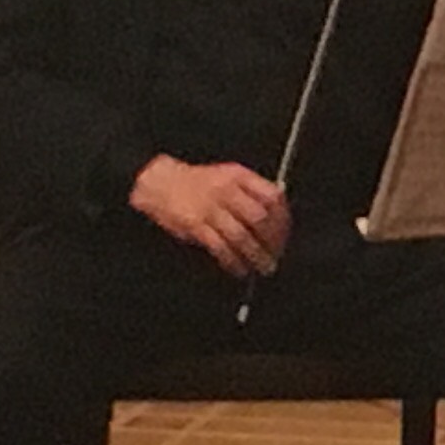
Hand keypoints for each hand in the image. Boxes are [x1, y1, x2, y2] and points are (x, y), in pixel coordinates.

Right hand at [132, 156, 290, 277]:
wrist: (159, 181)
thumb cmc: (197, 182)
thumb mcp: (228, 175)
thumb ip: (251, 190)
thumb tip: (277, 215)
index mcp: (239, 176)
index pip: (272, 196)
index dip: (283, 218)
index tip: (285, 234)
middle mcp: (227, 190)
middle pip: (259, 218)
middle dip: (272, 240)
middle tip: (277, 254)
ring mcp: (210, 207)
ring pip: (241, 236)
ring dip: (255, 255)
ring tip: (263, 267)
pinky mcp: (195, 224)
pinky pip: (219, 246)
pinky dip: (232, 261)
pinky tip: (239, 269)